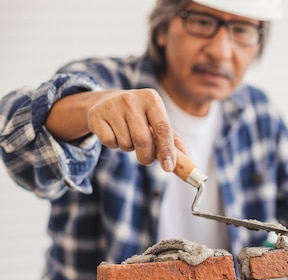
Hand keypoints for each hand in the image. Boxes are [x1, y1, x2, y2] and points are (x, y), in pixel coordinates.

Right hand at [46, 89, 180, 171]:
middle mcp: (132, 99)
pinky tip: (113, 133)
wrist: (108, 102)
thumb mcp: (159, 123)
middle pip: (143, 140)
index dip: (166, 151)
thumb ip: (175, 142)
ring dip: (129, 148)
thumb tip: (186, 161)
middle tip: (146, 160)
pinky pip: (109, 142)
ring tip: (128, 136)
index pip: (163, 129)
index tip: (168, 168)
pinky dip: (113, 145)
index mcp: (152, 99)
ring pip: (125, 143)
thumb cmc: (141, 117)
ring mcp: (112, 105)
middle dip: (146, 157)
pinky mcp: (96, 114)